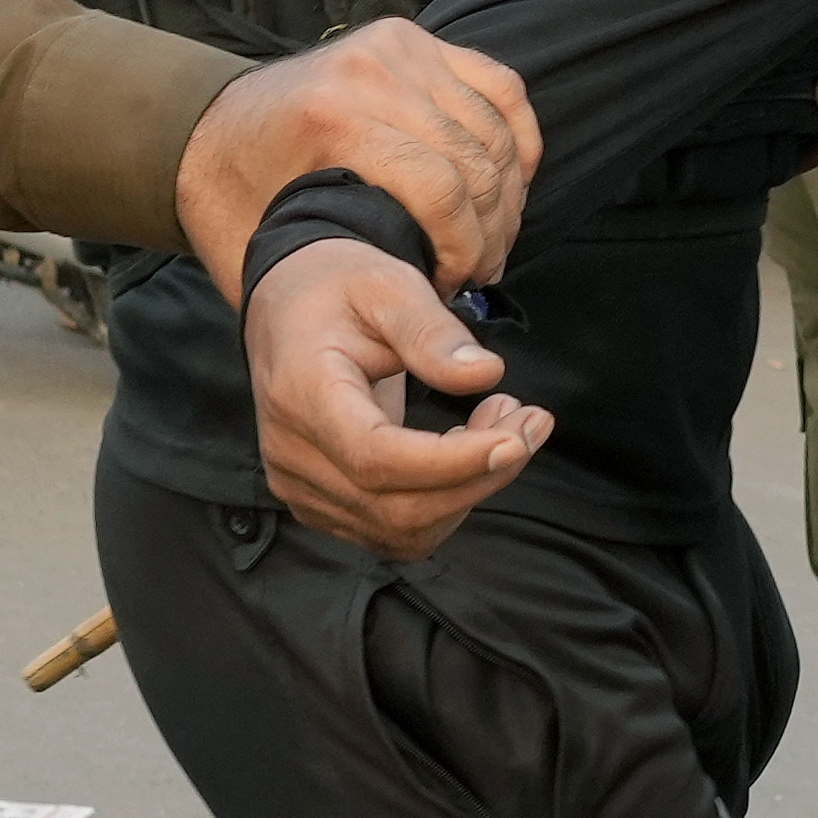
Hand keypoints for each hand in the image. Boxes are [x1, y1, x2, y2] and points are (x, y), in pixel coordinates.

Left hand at [180, 17, 537, 293]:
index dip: (462, 250)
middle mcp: (369, 71)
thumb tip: (413, 325)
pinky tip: (509, 188)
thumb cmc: (234, 200)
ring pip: (494, 131)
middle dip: (489, 232)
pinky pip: (501, 89)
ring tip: (489, 242)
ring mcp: (396, 48)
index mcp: (330, 117)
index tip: (451, 288)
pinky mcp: (415, 41)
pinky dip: (518, 141)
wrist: (200, 128)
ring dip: (507, 196)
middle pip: (475, 163)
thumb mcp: (266, 253)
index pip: (439, 189)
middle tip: (476, 275)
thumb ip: (334, 281)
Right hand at [245, 242, 547, 557]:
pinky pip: (393, 532)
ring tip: (504, 427)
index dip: (453, 462)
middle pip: (396, 507)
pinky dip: (445, 504)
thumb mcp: (387, 285)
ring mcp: (300, 486)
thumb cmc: (338, 290)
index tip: (517, 437)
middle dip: (480, 476)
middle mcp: (291, 454)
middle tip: (531, 422)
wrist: (286, 309)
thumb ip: (432, 332)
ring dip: (469, 491)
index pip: (376, 458)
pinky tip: (467, 454)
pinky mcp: (318, 504)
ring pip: (401, 530)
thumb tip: (486, 374)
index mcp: (302, 393)